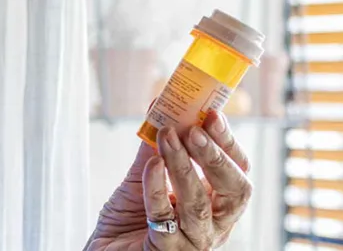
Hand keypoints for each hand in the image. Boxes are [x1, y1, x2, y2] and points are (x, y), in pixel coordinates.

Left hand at [86, 112, 252, 249]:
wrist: (105, 250)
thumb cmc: (129, 217)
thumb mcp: (144, 175)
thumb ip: (155, 146)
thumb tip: (160, 106)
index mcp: (216, 203)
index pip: (238, 171)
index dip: (228, 142)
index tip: (212, 114)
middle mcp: (213, 225)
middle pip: (234, 191)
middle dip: (215, 156)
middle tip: (193, 130)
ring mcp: (192, 241)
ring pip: (198, 204)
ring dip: (182, 166)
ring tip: (166, 138)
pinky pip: (164, 218)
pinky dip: (156, 187)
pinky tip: (151, 166)